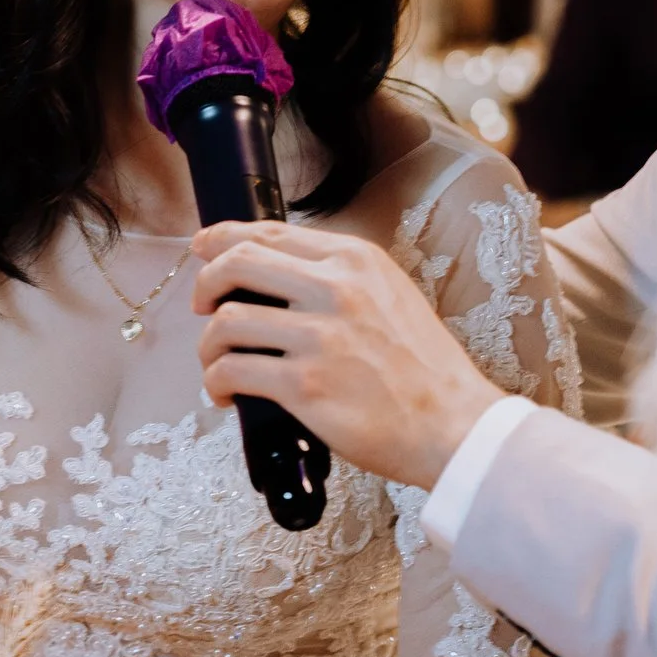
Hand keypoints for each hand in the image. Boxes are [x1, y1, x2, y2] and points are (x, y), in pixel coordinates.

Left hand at [190, 222, 507, 491]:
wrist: (455, 424)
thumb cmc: (425, 369)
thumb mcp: (391, 295)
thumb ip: (341, 279)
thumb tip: (281, 278)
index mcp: (356, 259)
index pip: (270, 232)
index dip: (222, 238)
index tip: (203, 249)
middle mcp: (335, 288)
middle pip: (236, 262)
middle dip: (204, 283)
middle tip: (200, 306)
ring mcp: (319, 336)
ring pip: (226, 321)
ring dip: (208, 345)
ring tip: (217, 364)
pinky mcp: (306, 385)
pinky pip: (233, 370)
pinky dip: (217, 382)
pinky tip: (227, 394)